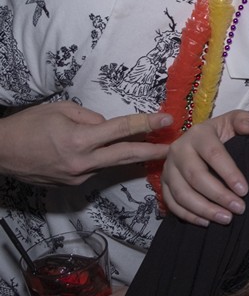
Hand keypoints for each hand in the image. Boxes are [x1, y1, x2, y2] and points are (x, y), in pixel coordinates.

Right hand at [0, 103, 170, 185]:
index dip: (146, 124)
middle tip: (174, 147)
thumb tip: (108, 127)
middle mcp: (82, 162)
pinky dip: (104, 160)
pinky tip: (107, 153)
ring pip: (112, 163)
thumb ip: (90, 118)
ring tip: (151, 148)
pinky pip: (96, 168)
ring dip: (131, 156)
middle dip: (153, 151)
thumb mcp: (60, 109)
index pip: (121, 130)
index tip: (167, 120)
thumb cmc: (27, 125)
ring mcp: (78, 177)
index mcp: (79, 140)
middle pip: (126, 155)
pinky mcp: (72, 185)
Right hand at [161, 110, 248, 226]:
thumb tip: (248, 127)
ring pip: (182, 193)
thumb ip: (243, 120)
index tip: (245, 191)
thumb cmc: (220, 134)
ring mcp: (168, 168)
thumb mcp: (232, 122)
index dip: (229, 173)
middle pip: (196, 177)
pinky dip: (188, 215)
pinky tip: (207, 222)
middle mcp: (178, 150)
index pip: (214, 154)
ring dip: (204, 209)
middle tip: (239, 209)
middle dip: (219, 196)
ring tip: (226, 219)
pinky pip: (172, 203)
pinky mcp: (163, 183)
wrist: (198, 140)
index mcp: (198, 134)